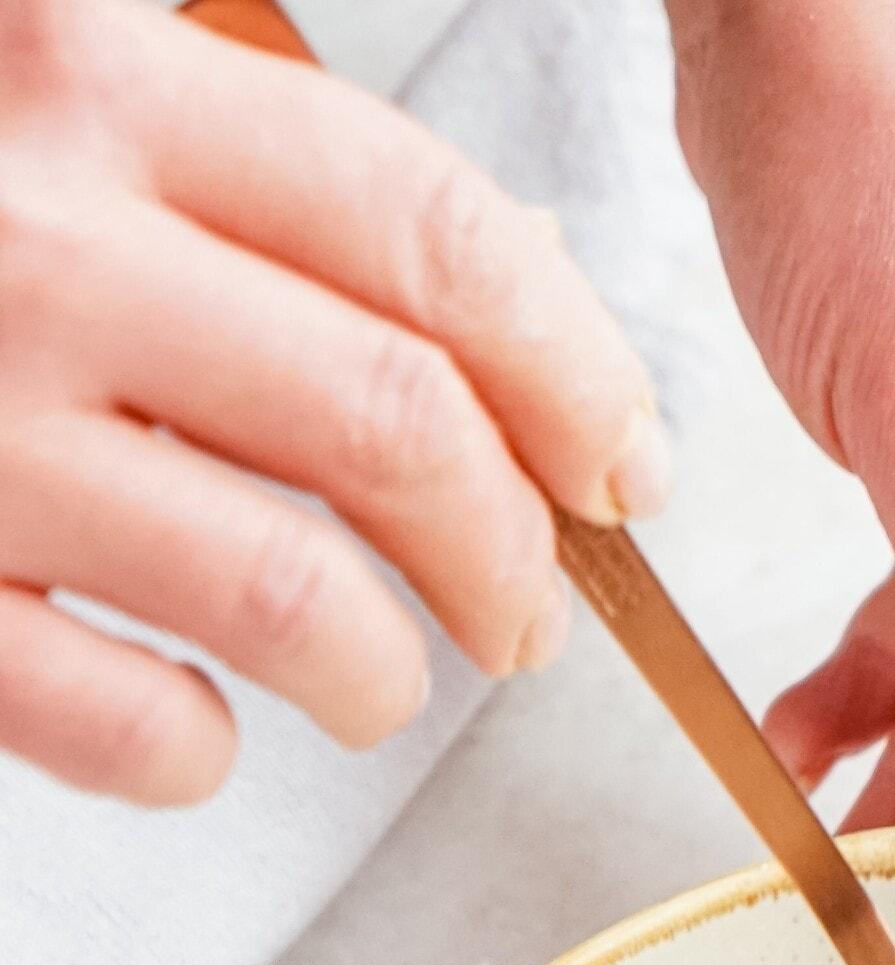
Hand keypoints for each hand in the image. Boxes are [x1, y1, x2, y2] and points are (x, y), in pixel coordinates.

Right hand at [0, 0, 670, 804]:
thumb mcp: (68, 105)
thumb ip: (255, 172)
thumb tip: (517, 304)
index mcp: (92, 69)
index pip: (426, 234)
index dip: (572, 372)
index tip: (624, 472)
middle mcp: (29, 233)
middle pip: (393, 427)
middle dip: (506, 556)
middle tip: (523, 617)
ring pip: (290, 596)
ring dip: (379, 673)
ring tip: (376, 684)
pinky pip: (126, 725)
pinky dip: (197, 754)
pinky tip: (196, 728)